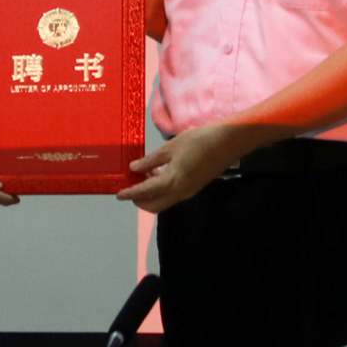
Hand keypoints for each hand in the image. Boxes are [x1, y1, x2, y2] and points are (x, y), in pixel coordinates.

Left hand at [117, 124, 239, 213]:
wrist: (228, 143)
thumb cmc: (198, 141)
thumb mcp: (171, 147)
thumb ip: (151, 160)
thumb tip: (134, 169)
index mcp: (173, 182)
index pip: (146, 192)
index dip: (130, 193)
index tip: (118, 194)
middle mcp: (180, 192)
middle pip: (154, 205)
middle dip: (139, 200)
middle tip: (129, 186)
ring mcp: (188, 192)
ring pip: (164, 201)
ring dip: (150, 194)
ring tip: (141, 177)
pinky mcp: (194, 187)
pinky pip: (172, 194)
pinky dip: (161, 189)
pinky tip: (157, 173)